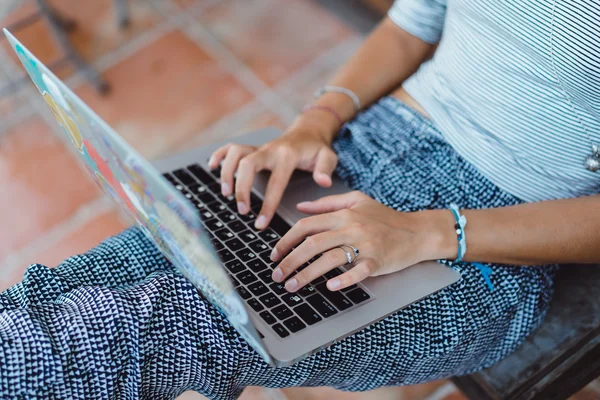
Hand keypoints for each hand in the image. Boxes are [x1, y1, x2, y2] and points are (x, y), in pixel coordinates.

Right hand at [208, 117, 337, 229]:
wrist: (308, 131)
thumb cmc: (317, 149)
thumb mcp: (328, 157)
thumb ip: (326, 169)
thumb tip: (323, 182)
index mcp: (287, 156)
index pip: (275, 182)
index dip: (267, 204)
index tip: (260, 223)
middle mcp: (269, 149)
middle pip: (248, 164)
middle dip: (241, 188)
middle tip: (241, 210)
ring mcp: (259, 147)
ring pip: (236, 153)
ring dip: (227, 172)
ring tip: (225, 194)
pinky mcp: (252, 148)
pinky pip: (231, 147)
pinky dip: (219, 155)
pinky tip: (212, 167)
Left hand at [270, 191, 454, 291]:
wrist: (417, 231)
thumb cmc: (385, 218)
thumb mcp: (357, 201)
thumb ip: (327, 203)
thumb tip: (300, 206)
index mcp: (343, 214)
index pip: (307, 225)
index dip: (286, 240)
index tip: (274, 255)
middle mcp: (352, 227)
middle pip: (313, 243)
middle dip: (290, 260)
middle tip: (276, 275)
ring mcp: (366, 244)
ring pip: (330, 258)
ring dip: (307, 274)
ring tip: (291, 286)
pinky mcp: (378, 261)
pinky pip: (359, 271)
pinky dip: (345, 279)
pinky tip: (330, 287)